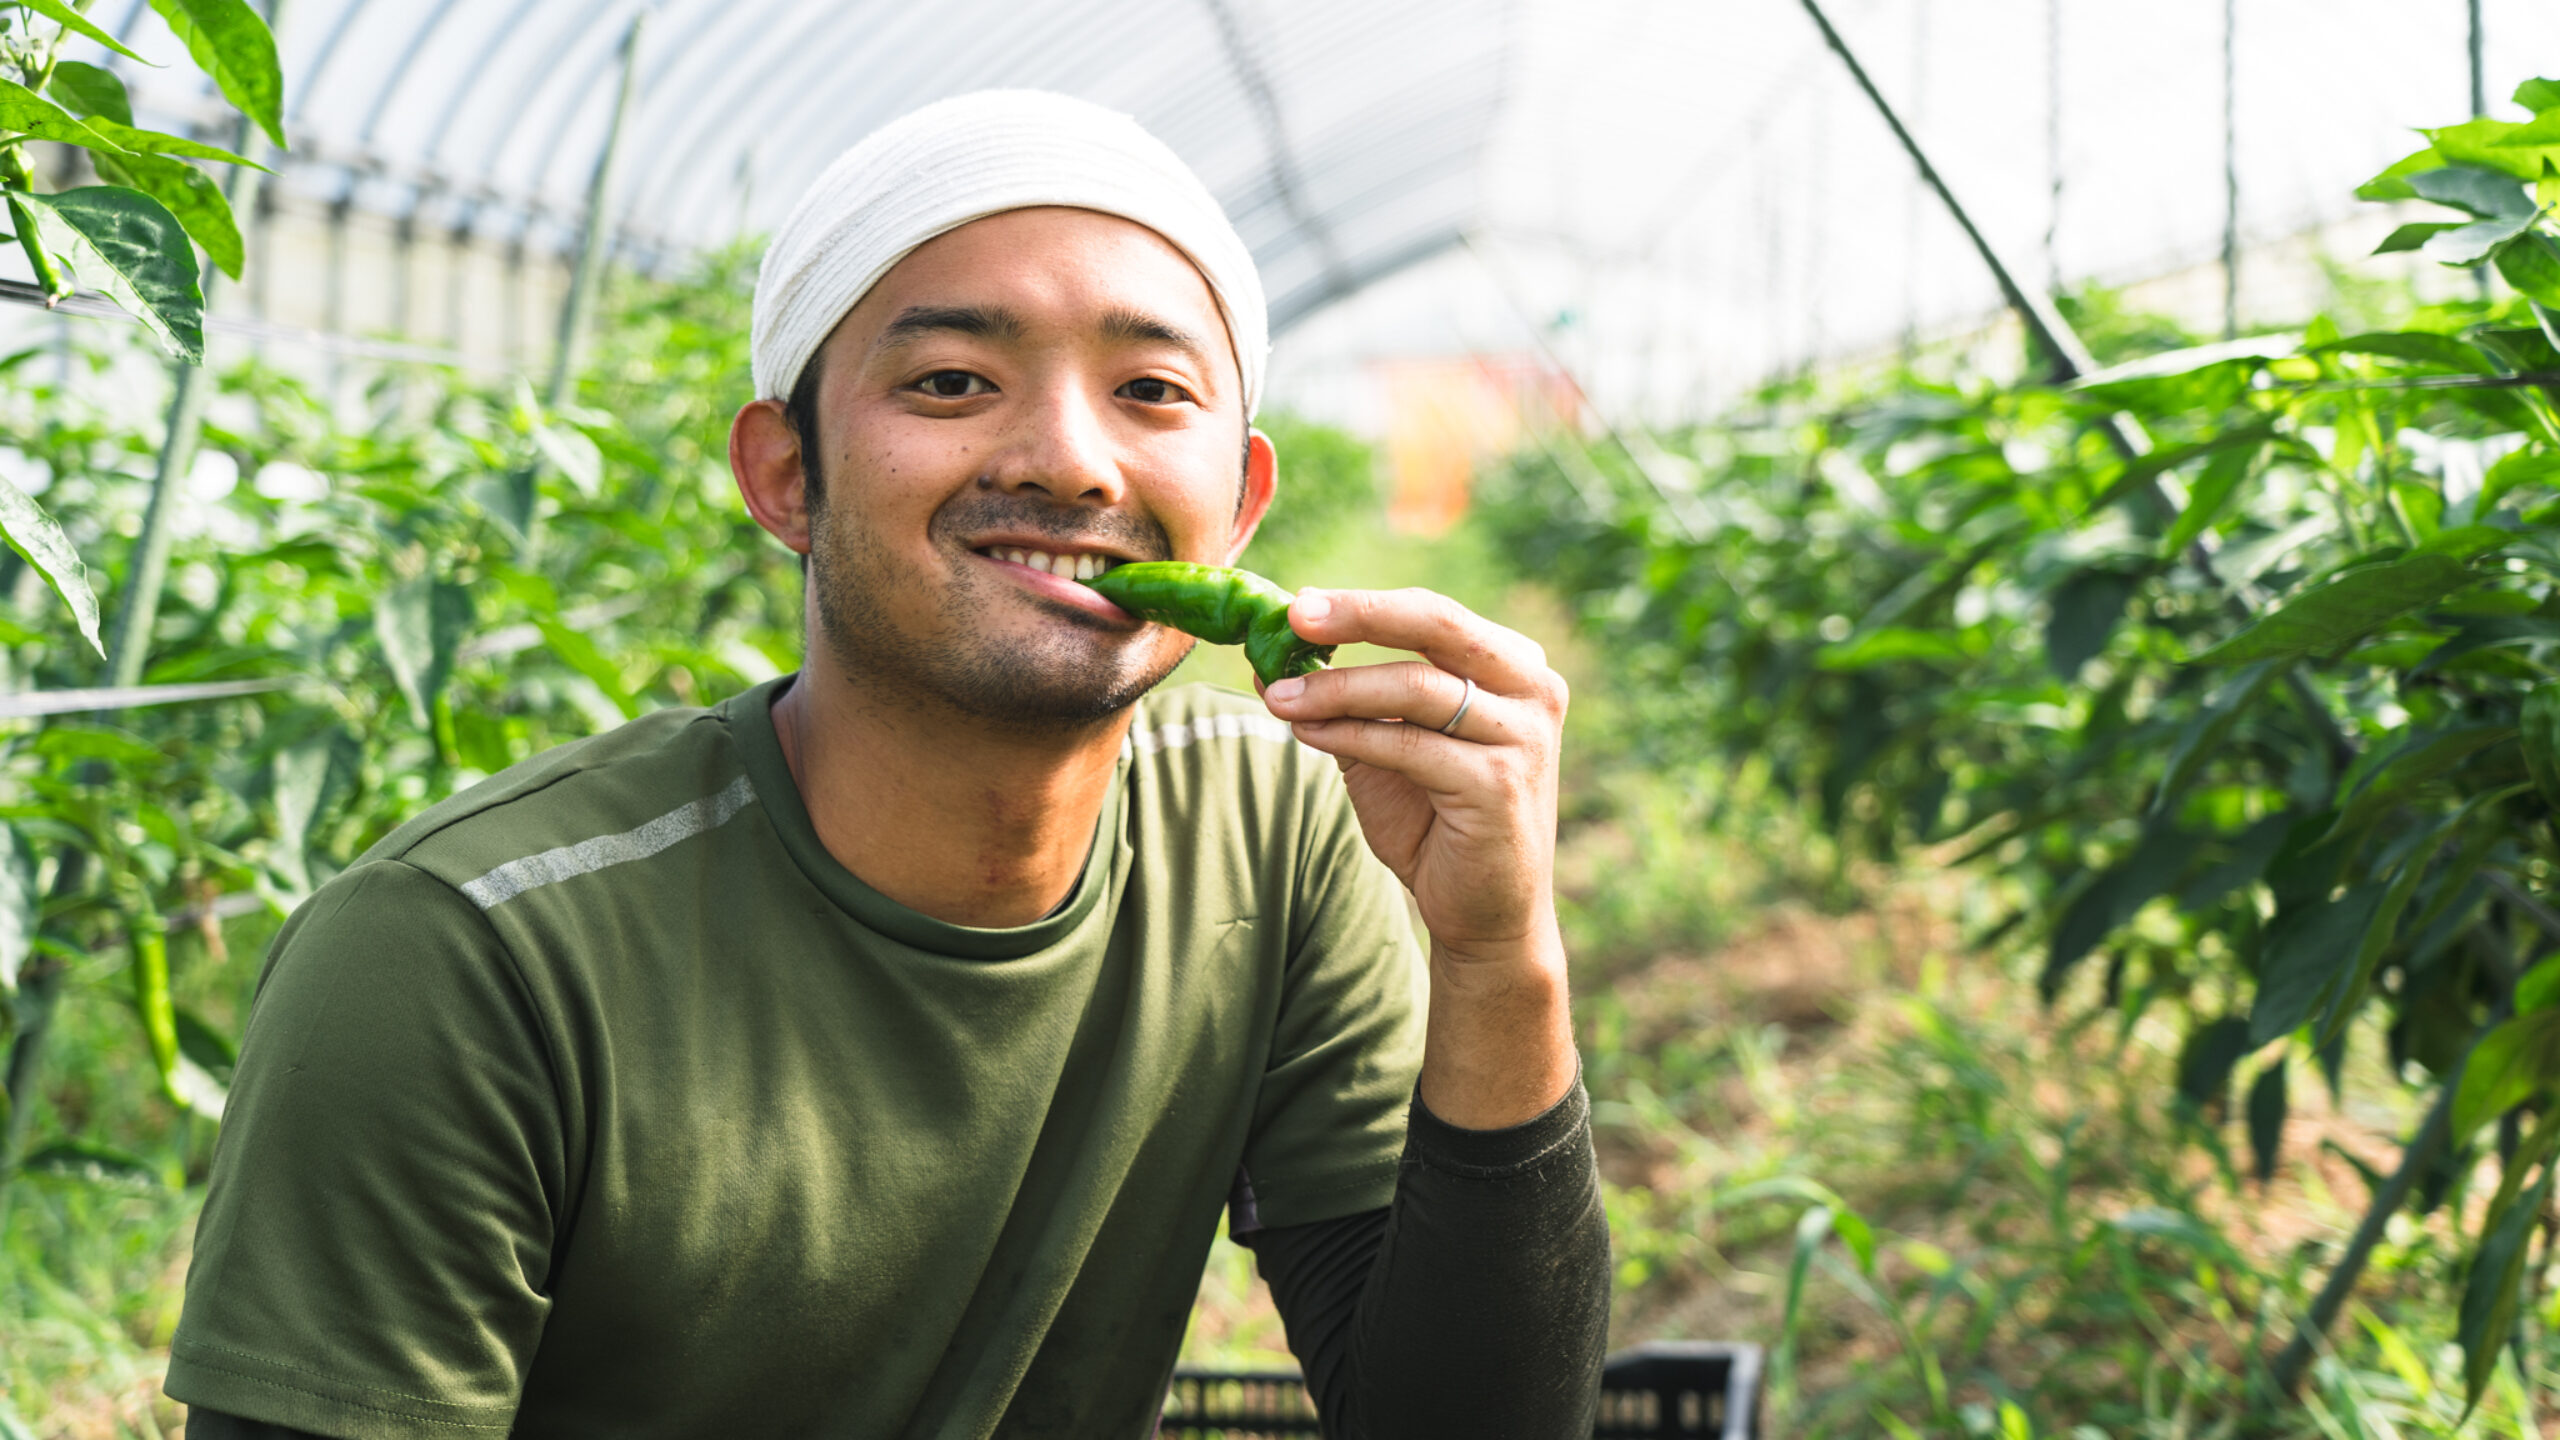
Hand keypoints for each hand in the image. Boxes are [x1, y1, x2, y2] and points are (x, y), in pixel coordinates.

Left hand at [1258, 587, 1576, 1127]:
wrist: (1486, 914)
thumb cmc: (1438, 825)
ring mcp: (1522, 736)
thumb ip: (1345, 704)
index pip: (1431, 613)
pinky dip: (1350, 735)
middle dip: (1358, 616)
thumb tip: (1267, 663)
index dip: (1362, 605)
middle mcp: (1531, 689)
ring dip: (1336, 689)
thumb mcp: (1387, 750)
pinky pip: (1409, 745)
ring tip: (1277, 696)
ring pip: (1416, 687)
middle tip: (1292, 617)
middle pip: (1436, 625)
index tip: (1295, 606)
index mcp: (1512, 666)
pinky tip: (1308, 734)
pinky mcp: (1500, 784)